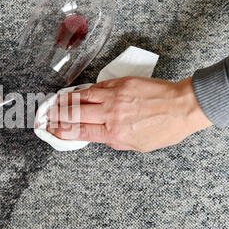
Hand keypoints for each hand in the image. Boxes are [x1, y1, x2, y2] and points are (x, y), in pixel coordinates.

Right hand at [47, 76, 211, 151]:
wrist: (184, 106)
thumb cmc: (165, 128)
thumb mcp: (138, 146)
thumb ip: (115, 141)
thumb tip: (99, 135)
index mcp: (113, 133)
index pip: (78, 132)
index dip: (61, 131)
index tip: (51, 130)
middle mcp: (110, 114)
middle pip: (74, 114)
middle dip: (56, 115)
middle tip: (45, 116)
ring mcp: (114, 96)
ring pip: (81, 97)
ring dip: (64, 100)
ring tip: (53, 103)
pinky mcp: (120, 83)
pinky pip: (96, 86)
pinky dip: (83, 90)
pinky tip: (76, 92)